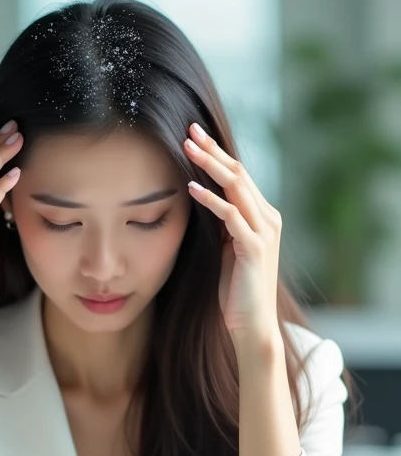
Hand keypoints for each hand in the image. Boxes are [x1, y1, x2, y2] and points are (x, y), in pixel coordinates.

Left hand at [184, 122, 282, 341]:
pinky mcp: (253, 249)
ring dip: (210, 165)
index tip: (194, 135)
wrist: (251, 325)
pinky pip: (231, 216)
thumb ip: (221, 223)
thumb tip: (200, 197)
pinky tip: (192, 188)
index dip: (217, 153)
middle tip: (189, 130)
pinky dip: (211, 199)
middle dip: (213, 150)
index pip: (239, 175)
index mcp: (262, 216)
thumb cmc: (236, 290)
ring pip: (237, 187)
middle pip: (239, 172)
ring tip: (187, 149)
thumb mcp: (225, 249)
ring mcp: (263, 232)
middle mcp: (268, 218)